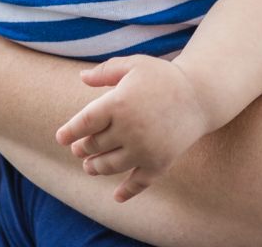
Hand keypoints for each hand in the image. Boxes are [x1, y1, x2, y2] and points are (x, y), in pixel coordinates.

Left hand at [54, 55, 212, 201]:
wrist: (200, 95)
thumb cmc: (163, 77)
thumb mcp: (134, 65)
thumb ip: (106, 72)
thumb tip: (81, 77)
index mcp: (119, 103)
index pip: (84, 123)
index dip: (69, 132)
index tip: (61, 138)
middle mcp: (129, 129)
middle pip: (94, 145)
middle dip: (82, 149)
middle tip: (79, 150)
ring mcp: (144, 149)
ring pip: (109, 166)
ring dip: (95, 168)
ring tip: (90, 167)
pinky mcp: (159, 163)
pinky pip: (138, 182)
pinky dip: (127, 191)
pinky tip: (117, 196)